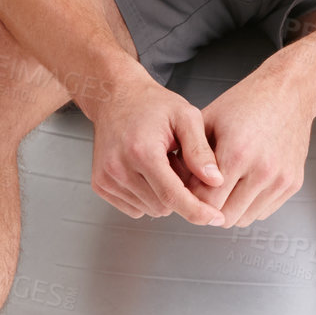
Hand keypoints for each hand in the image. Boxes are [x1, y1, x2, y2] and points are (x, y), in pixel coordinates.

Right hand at [89, 69, 227, 224]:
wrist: (116, 96)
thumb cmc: (151, 103)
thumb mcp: (186, 116)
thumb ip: (200, 150)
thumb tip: (215, 181)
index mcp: (142, 151)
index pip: (173, 196)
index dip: (197, 211)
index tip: (215, 218)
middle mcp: (119, 168)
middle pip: (163, 206)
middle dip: (180, 194)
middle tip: (178, 164)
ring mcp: (106, 178)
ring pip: (150, 210)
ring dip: (163, 195)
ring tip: (162, 164)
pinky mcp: (100, 185)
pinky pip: (134, 208)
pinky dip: (147, 197)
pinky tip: (148, 172)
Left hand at [170, 64, 313, 228]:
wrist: (288, 90)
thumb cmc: (247, 102)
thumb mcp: (209, 121)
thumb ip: (191, 155)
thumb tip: (176, 183)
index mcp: (236, 153)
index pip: (204, 200)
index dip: (191, 198)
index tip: (186, 191)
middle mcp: (261, 169)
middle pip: (223, 216)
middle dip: (208, 208)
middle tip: (203, 192)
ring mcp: (280, 179)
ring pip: (243, 219)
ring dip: (229, 209)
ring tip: (223, 187)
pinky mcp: (292, 184)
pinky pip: (262, 212)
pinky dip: (249, 205)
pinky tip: (243, 184)